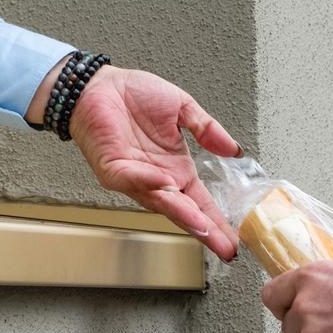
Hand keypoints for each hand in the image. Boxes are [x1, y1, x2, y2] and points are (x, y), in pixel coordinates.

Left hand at [68, 65, 242, 259]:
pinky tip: (166, 185)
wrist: (97, 85)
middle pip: (185, 212)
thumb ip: (208, 129)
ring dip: (181, 214)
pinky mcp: (113, 169)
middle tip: (225, 248)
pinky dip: (149, 182)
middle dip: (205, 230)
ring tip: (203, 226)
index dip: (218, 220)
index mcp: (176, 168)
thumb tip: (234, 150)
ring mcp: (135, 178)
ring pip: (160, 202)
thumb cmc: (133, 95)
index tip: (235, 238)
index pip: (201, 202)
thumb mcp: (183, 108)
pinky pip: (132, 179)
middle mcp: (158, 179)